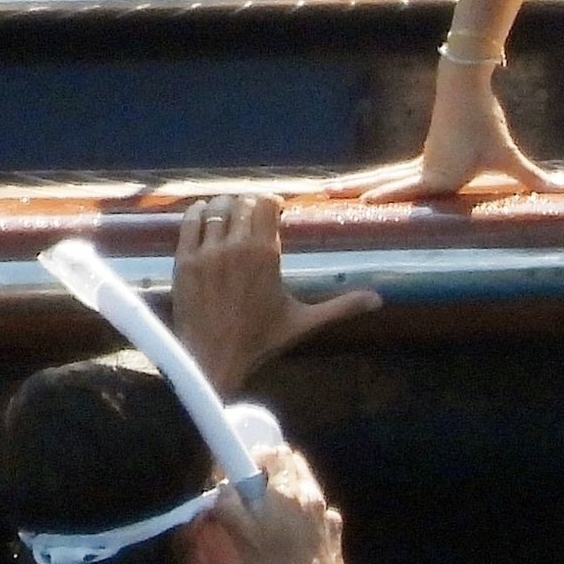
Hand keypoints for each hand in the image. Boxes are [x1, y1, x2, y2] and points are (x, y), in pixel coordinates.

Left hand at [171, 194, 379, 393]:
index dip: (271, 204)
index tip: (275, 213)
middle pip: (242, 203)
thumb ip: (341, 306)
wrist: (213, 360)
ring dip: (225, 207)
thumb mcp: (304, 321)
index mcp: (265, 254)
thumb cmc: (261, 341)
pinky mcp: (184, 261)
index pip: (267, 204)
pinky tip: (204, 216)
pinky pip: (189, 222)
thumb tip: (379, 300)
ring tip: (230, 218)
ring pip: (216, 208)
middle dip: (249, 207)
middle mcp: (236, 246)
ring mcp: (207, 252)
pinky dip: (198, 213)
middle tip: (253, 218)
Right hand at [223, 438, 350, 563]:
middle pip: (294, 463)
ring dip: (288, 487)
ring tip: (272, 513)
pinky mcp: (335, 526)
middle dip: (273, 469)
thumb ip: (229, 507)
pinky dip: (303, 509)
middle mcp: (311, 492)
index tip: (245, 475)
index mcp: (287, 490)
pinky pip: (316, 506)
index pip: (276, 452)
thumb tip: (224, 487)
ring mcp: (326, 509)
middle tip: (255, 492)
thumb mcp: (242, 539)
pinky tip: (293, 532)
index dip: (258, 457)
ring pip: (306, 483)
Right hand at [320, 66, 563, 202]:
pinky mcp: (424, 155)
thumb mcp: (508, 156)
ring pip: (381, 177)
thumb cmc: (485, 124)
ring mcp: (419, 161)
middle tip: (319, 197)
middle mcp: (421, 170)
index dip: (380, 198)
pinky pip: (394, 174)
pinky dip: (376, 183)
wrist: (465, 85)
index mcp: (437, 176)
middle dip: (351, 192)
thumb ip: (532, 178)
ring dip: (355, 185)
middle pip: (379, 183)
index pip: (403, 190)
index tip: (354, 205)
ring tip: (328, 193)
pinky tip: (366, 190)